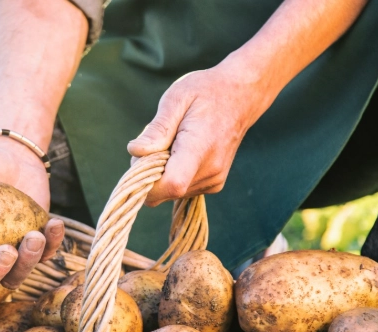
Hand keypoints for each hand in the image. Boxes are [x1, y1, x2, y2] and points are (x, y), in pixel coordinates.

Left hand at [127, 62, 275, 206]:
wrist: (241, 96)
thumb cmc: (206, 92)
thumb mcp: (177, 98)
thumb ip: (157, 128)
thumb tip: (136, 152)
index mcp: (200, 148)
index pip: (171, 184)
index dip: (147, 181)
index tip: (139, 159)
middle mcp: (210, 171)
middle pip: (164, 191)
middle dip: (149, 172)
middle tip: (156, 141)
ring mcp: (214, 181)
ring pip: (169, 193)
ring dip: (161, 172)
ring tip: (173, 143)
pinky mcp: (213, 185)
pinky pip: (180, 190)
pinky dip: (173, 174)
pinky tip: (181, 151)